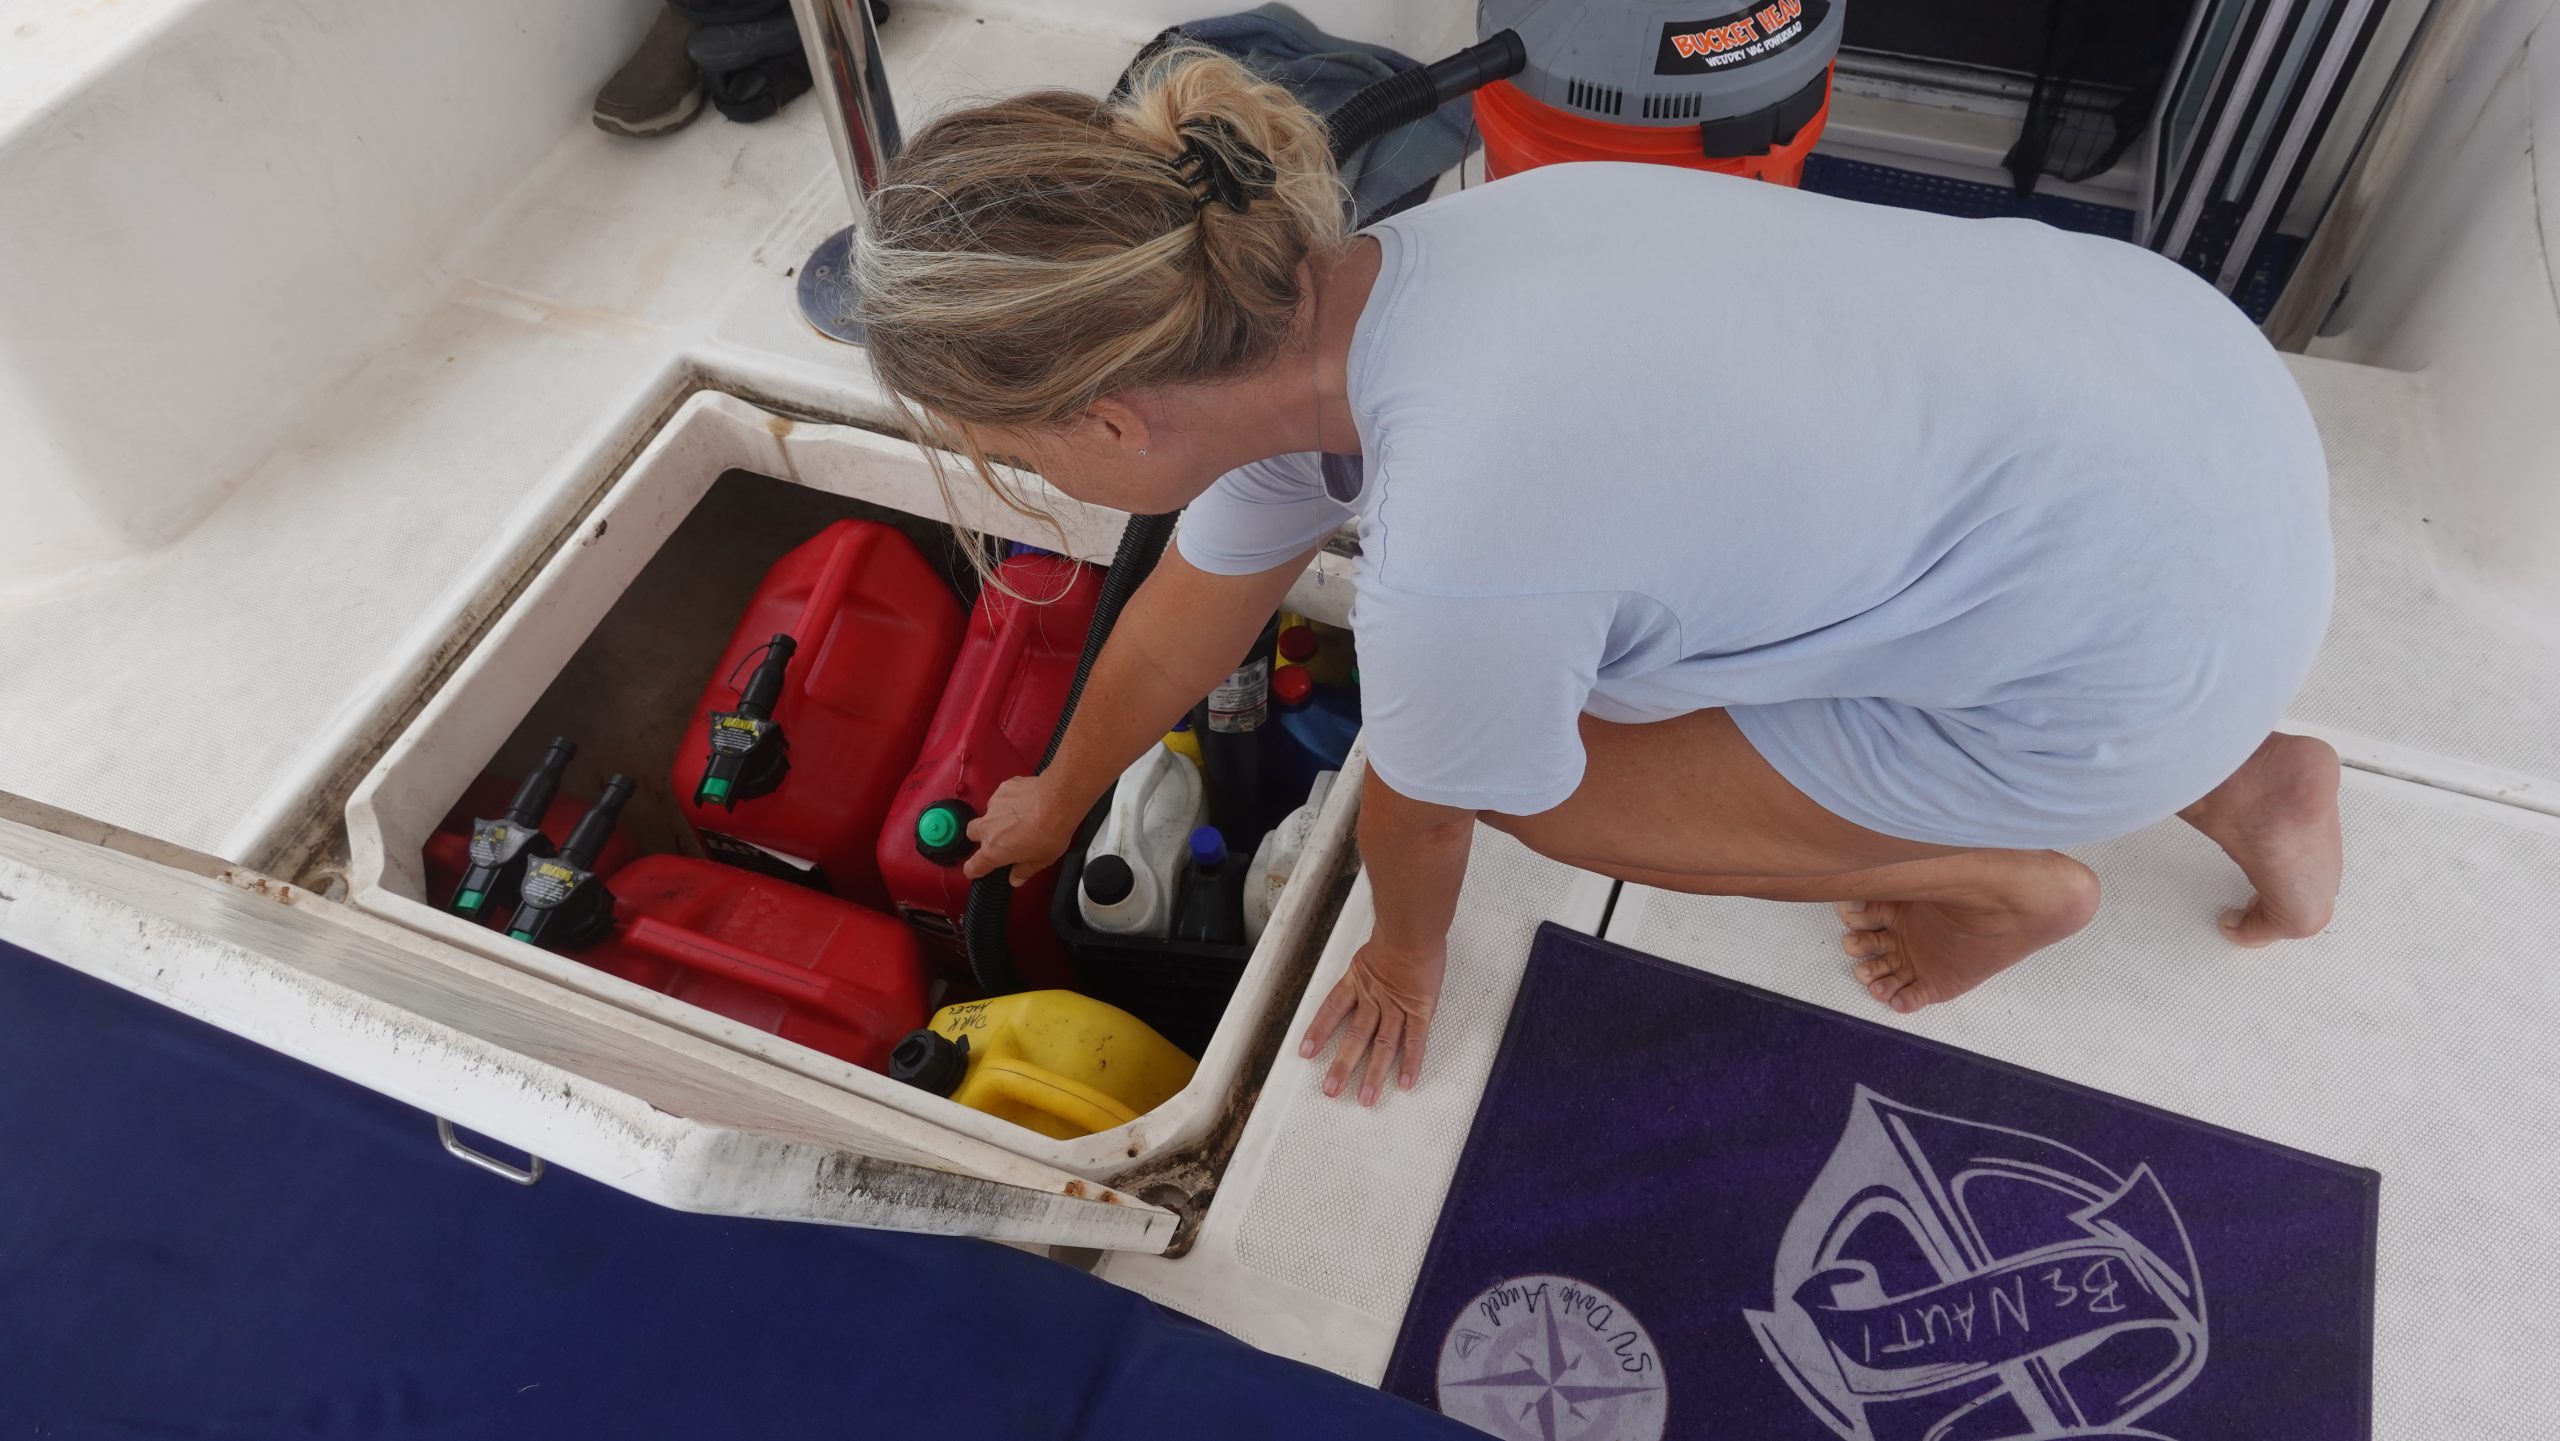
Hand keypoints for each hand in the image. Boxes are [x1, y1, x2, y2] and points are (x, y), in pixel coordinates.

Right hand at [961, 773, 1078, 883]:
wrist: (1057, 801)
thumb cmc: (1049, 832)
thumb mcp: (1040, 861)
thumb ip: (1024, 871)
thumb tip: (1016, 878)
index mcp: (994, 850)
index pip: (973, 866)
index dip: (973, 870)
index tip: (974, 871)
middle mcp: (988, 828)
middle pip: (972, 833)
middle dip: (981, 836)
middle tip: (999, 839)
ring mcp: (993, 806)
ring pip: (988, 813)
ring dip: (998, 818)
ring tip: (1019, 818)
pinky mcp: (1003, 790)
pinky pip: (1001, 798)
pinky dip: (1010, 802)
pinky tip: (1025, 804)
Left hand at [1297, 936, 1445, 1105]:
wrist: (1415, 927)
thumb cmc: (1399, 930)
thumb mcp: (1373, 945)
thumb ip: (1368, 960)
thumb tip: (1366, 963)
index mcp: (1359, 980)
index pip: (1332, 1009)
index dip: (1319, 1031)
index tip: (1306, 1052)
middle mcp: (1375, 998)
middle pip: (1356, 1036)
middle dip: (1343, 1065)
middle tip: (1331, 1090)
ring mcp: (1398, 1006)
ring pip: (1383, 1044)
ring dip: (1374, 1073)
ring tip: (1365, 1098)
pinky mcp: (1421, 1009)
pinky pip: (1416, 1040)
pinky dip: (1411, 1062)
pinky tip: (1405, 1082)